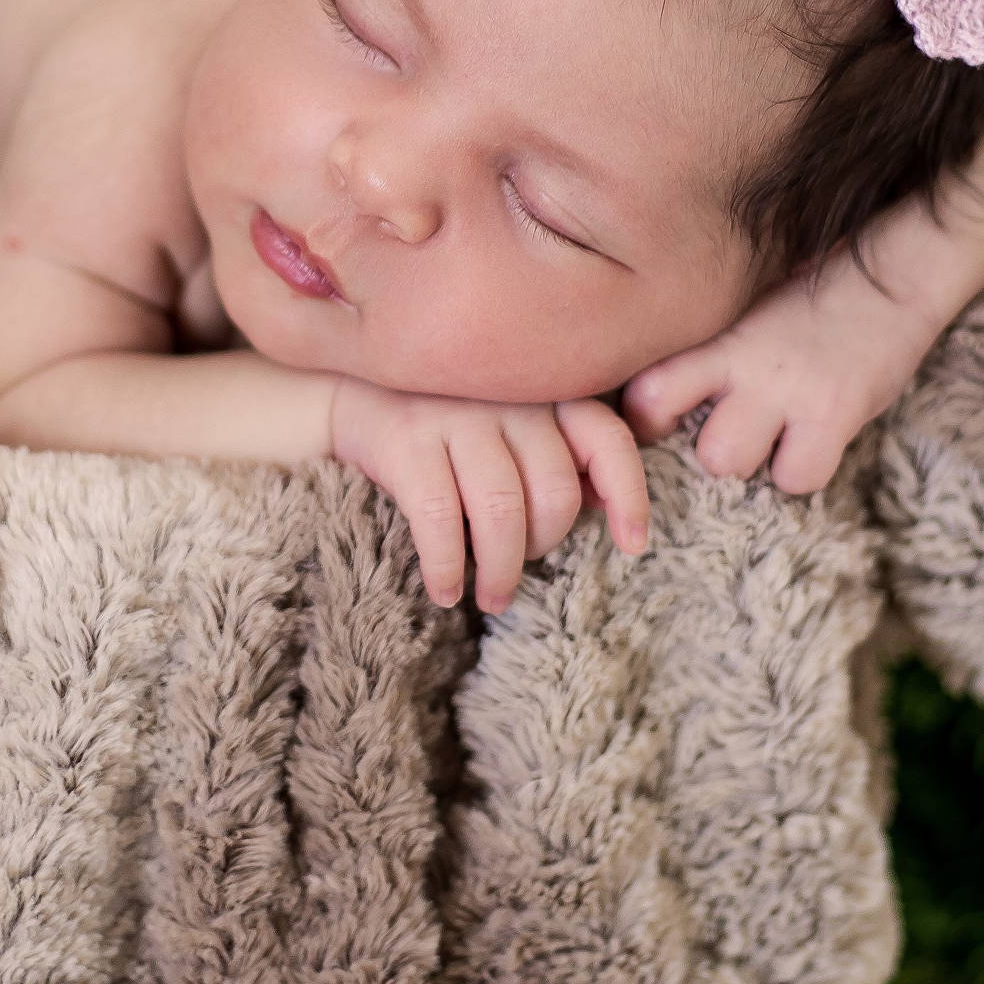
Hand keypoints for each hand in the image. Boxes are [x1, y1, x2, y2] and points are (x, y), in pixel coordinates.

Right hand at [327, 380, 651, 613]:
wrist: (350, 386)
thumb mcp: (511, 422)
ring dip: (501, 571)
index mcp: (543, 390)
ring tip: (491, 597)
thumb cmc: (448, 418)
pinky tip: (446, 590)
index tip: (633, 544)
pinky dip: (447, 567)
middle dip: (544, 546)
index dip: (629, 496)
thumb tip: (601, 504)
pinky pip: (439, 519)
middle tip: (518, 571)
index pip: (607, 439)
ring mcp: (456, 414)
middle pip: (556, 490)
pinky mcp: (404, 439)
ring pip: (502, 511)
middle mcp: (507, 396)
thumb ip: (557, 452)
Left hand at [621, 267, 937, 494]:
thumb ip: (712, 343)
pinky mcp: (834, 413)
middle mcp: (741, 363)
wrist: (895, 271)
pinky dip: (801, 469)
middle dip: (710, 448)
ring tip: (776, 432)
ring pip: (727, 462)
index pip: (646, 393)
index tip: (667, 423)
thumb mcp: (748, 305)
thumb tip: (668, 389)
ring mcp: (786, 391)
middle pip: (682, 436)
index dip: (649, 420)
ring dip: (752, 460)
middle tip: (737, 429)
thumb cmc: (815, 289)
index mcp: (715, 334)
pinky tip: (813, 440)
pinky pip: (796, 477)